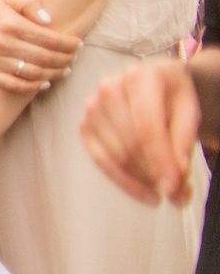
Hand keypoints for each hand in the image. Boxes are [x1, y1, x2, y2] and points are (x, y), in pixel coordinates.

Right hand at [0, 0, 79, 91]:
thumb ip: (29, 3)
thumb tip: (50, 21)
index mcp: (9, 23)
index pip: (49, 38)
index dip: (68, 43)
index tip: (78, 44)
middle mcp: (1, 43)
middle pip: (44, 57)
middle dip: (65, 59)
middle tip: (74, 59)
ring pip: (32, 72)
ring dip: (53, 74)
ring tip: (63, 70)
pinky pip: (12, 84)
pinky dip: (31, 87)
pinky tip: (44, 84)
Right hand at [83, 60, 202, 205]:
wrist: (155, 84)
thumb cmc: (173, 96)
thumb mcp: (189, 111)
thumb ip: (183, 142)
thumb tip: (175, 179)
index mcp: (140, 78)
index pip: (148, 128)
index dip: (161, 161)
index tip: (174, 189)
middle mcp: (110, 90)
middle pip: (131, 145)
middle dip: (155, 175)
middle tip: (179, 195)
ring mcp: (93, 108)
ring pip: (117, 157)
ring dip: (142, 181)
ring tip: (166, 191)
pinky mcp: (85, 126)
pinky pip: (101, 161)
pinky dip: (124, 181)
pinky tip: (143, 190)